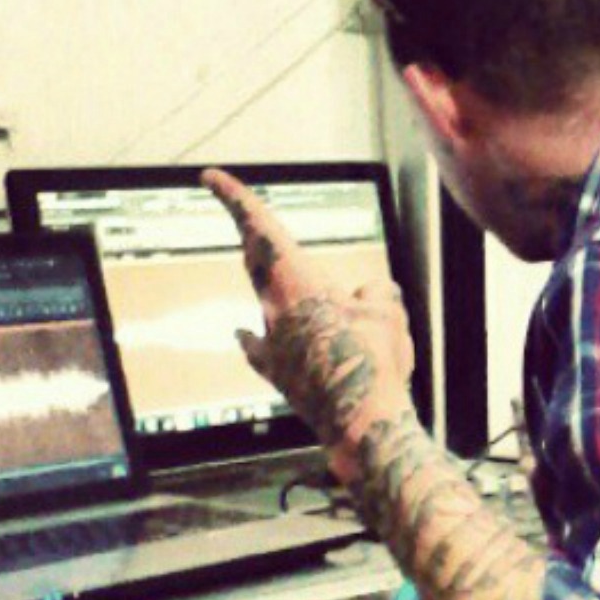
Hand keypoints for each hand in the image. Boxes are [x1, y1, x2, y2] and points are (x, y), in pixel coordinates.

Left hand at [202, 168, 415, 447]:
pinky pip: (261, 347)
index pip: (258, 227)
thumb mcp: (389, 313)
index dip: (234, 198)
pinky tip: (251, 336)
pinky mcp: (277, 375)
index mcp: (296, 282)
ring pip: (265, 304)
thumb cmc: (373, 361)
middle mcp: (274, 309)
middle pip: (256, 262)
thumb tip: (368, 294)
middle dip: (257, 243)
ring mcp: (271, 345)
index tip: (209, 177)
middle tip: (251, 226)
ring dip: (276, 292)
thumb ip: (376, 293)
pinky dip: (259, 337)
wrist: (362, 421)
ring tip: (283, 285)